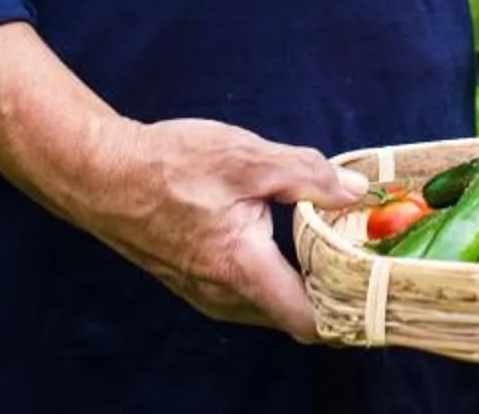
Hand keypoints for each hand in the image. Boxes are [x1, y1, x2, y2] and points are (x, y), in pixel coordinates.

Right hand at [58, 116, 368, 342]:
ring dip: (304, 284)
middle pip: (295, 317)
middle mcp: (224, 296)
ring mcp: (205, 293)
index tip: (378, 285)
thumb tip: (355, 190)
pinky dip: (276, 276)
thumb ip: (307, 175)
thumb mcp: (248, 157)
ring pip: (272, 306)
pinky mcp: (194, 282)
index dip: (349, 311)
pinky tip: (291, 239)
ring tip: (335, 243)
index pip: (309, 321)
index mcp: (242, 270)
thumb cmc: (168, 164)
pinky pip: (248, 294)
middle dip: (334, 294)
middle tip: (367, 256)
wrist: (101, 173)